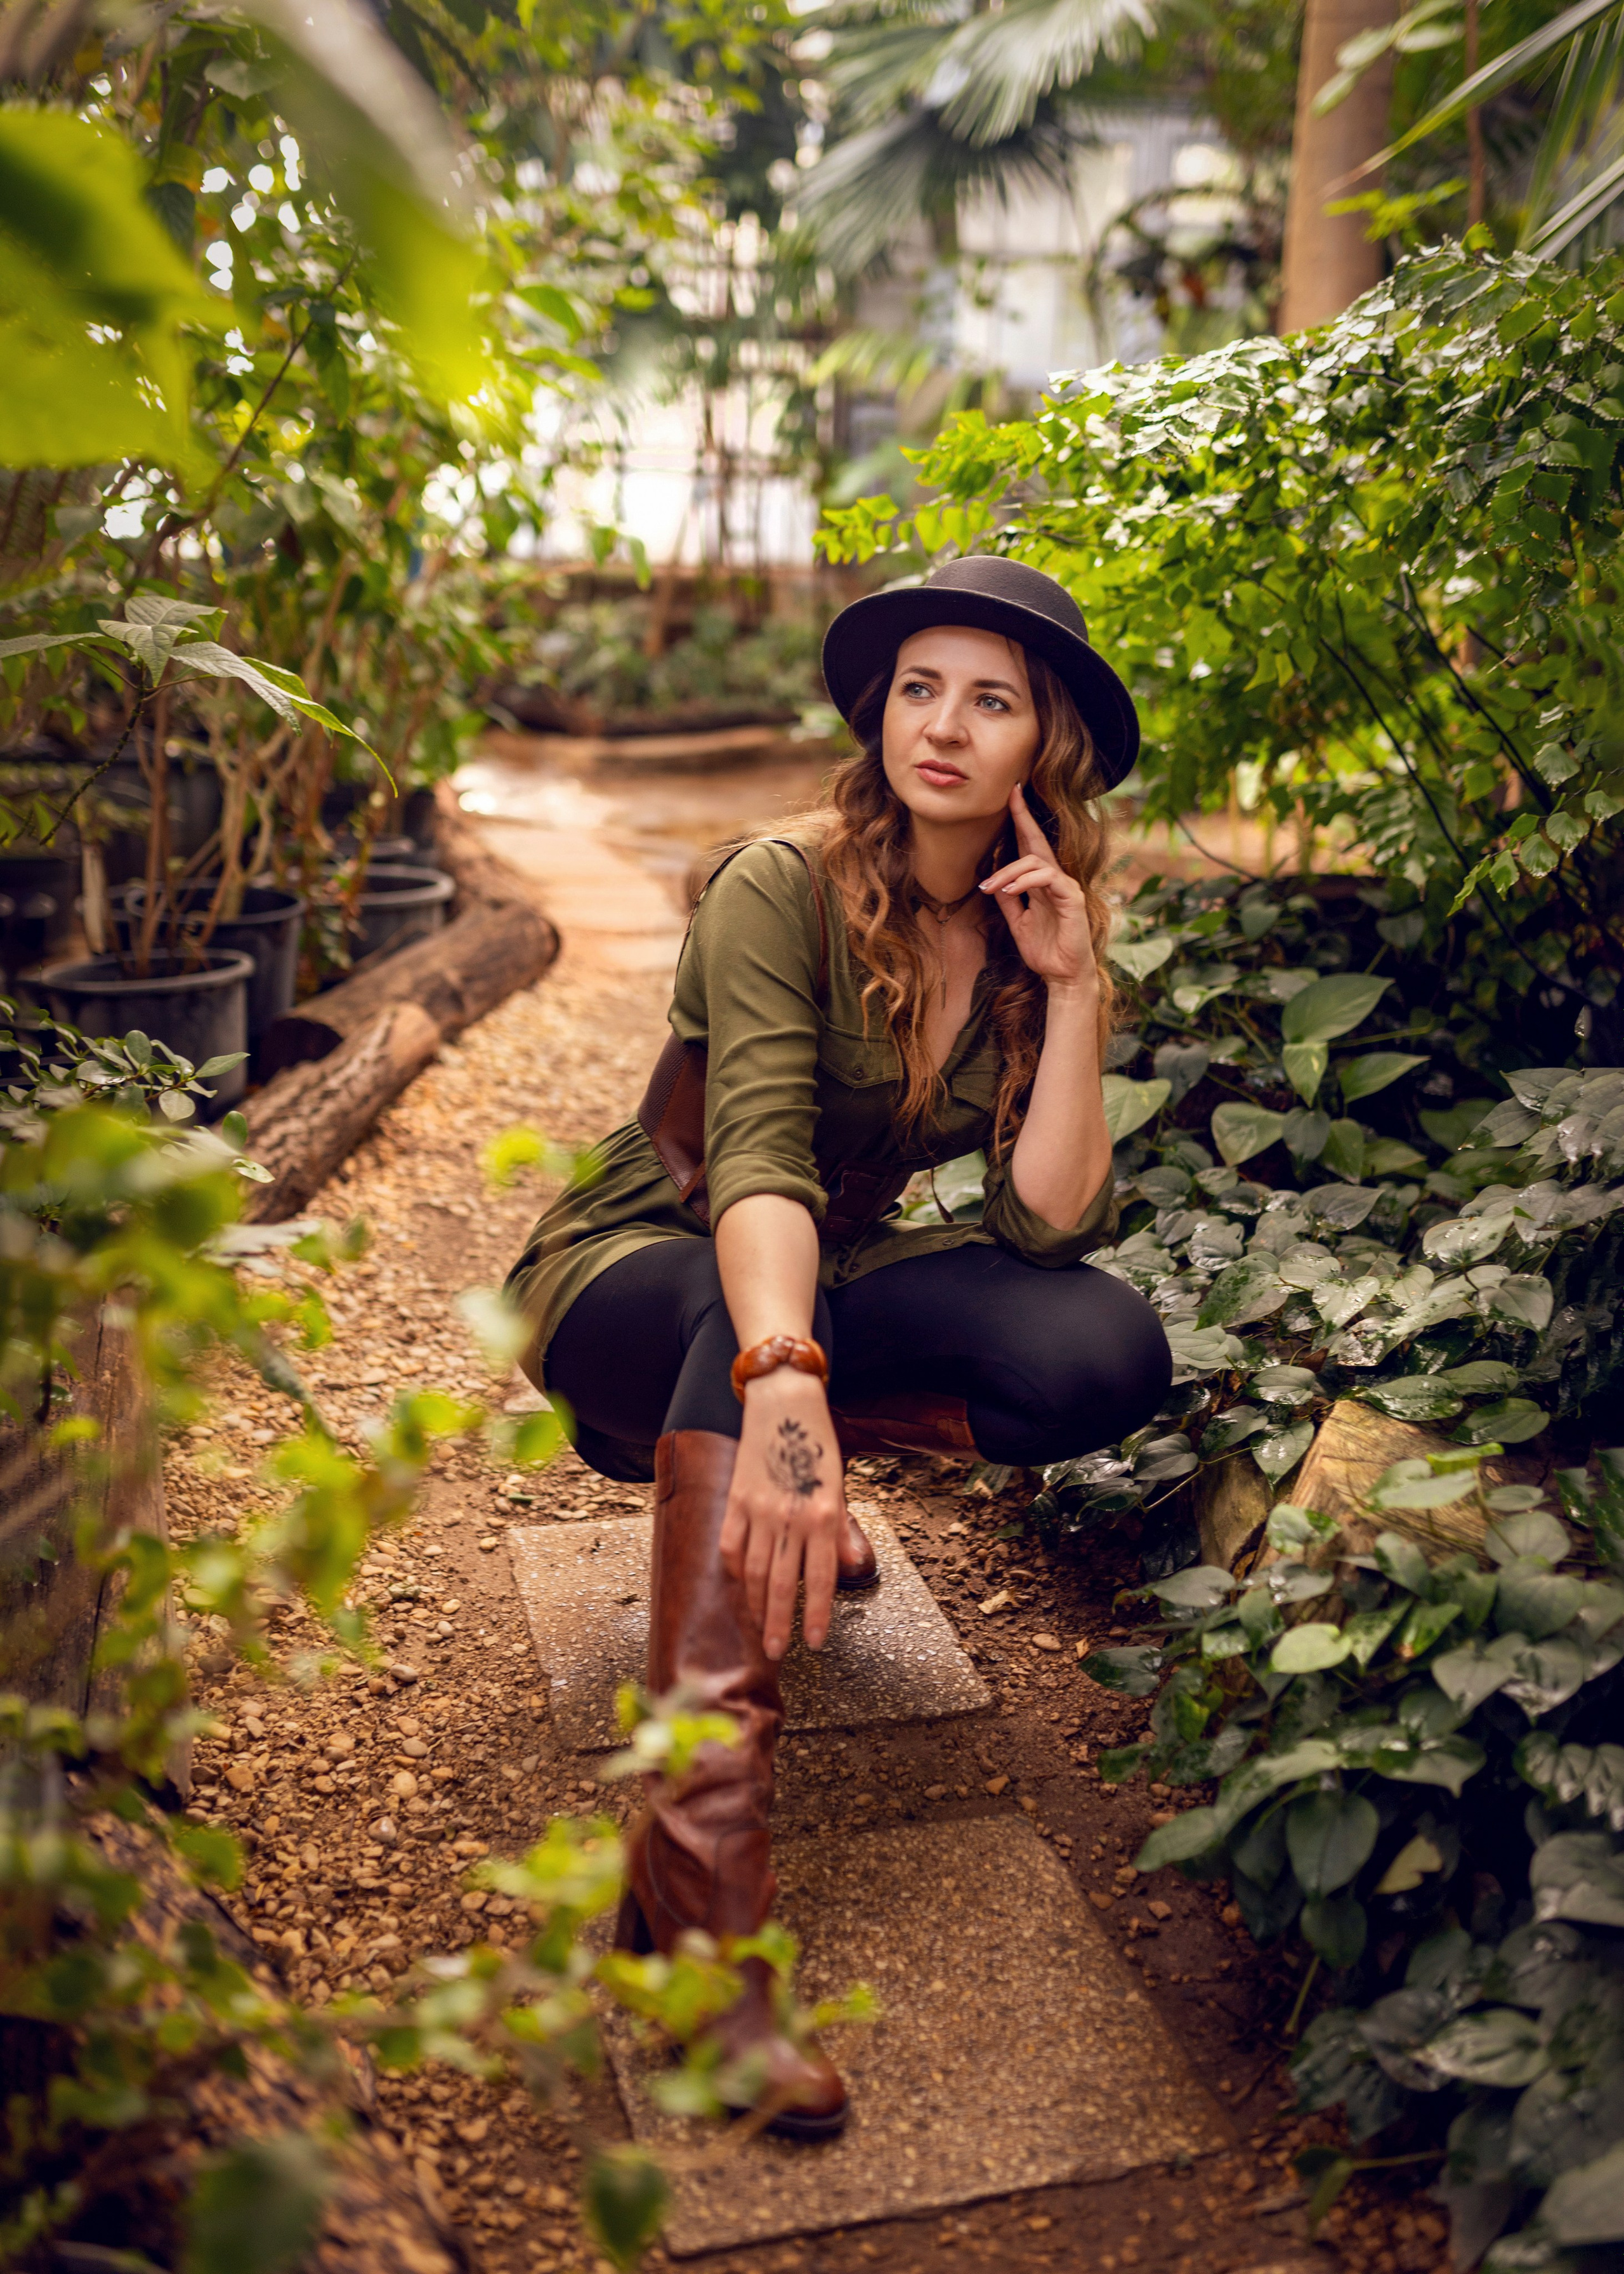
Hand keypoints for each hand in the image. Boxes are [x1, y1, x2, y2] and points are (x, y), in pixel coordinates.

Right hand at [718, 1368, 843, 1659]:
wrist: (785, 1404)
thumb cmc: (817, 1447)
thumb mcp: (839, 1488)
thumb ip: (839, 1532)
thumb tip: (845, 1571)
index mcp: (825, 1514)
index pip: (822, 1579)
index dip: (818, 1615)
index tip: (814, 1643)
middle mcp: (792, 1516)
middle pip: (783, 1584)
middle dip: (780, 1623)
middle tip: (776, 1651)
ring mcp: (760, 1509)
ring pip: (755, 1572)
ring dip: (756, 1605)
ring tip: (759, 1626)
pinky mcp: (737, 1500)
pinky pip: (731, 1546)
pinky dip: (735, 1571)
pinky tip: (741, 1586)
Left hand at [980, 782, 1098, 994]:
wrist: (1063, 976)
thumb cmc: (1044, 950)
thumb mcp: (1018, 922)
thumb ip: (1008, 901)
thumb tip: (992, 880)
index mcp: (1042, 883)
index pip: (1030, 846)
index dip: (1022, 820)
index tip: (1011, 796)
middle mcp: (1055, 879)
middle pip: (1037, 841)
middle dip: (1023, 816)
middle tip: (1010, 794)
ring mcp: (1066, 887)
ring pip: (1035, 861)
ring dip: (1007, 872)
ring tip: (990, 887)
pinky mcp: (1072, 898)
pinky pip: (1047, 879)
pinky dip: (1025, 882)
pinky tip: (1008, 891)